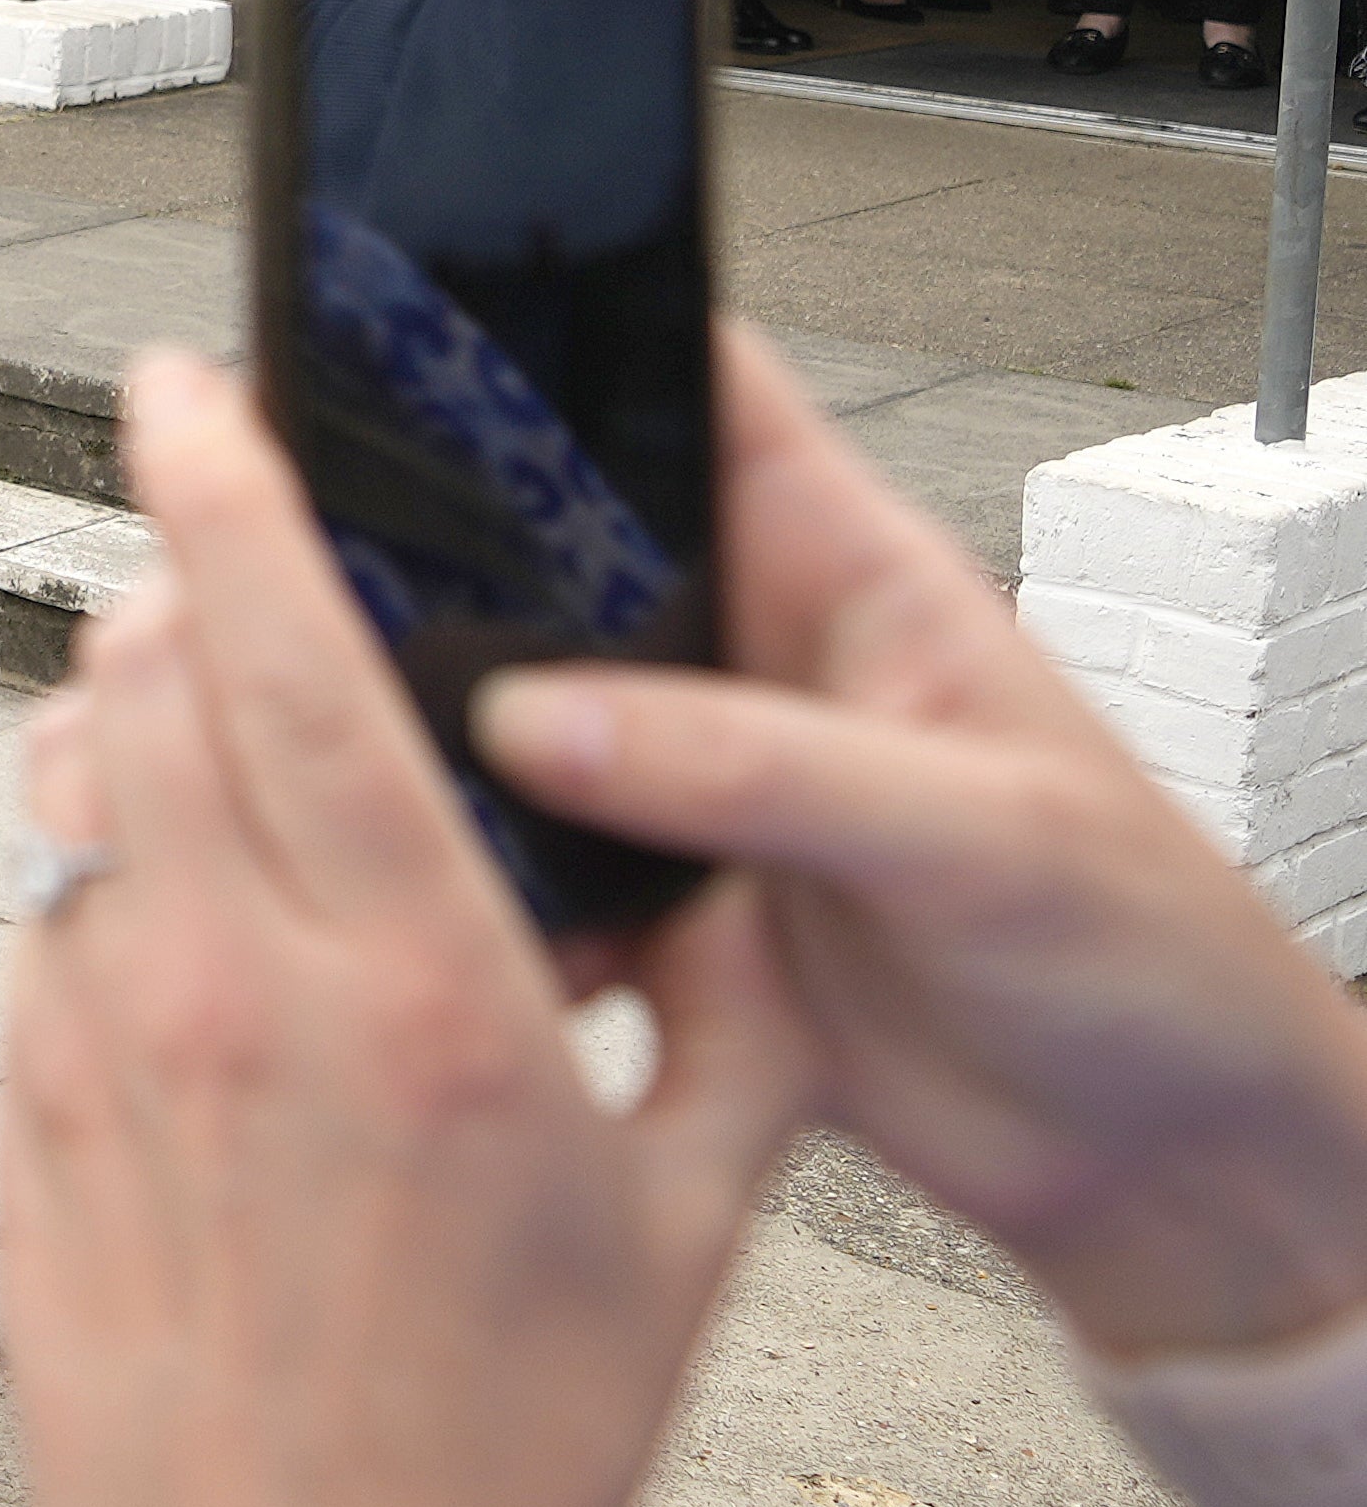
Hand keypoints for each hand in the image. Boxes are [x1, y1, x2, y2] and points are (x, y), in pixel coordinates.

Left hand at [3, 353, 811, 1506]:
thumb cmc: (493, 1454)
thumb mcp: (688, 1222)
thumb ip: (717, 1015)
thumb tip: (697, 869)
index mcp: (409, 990)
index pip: (284, 657)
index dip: (225, 489)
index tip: (190, 389)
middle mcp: (228, 989)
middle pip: (148, 677)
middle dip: (181, 588)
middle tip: (237, 578)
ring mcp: (102, 1044)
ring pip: (83, 787)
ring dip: (144, 741)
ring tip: (237, 793)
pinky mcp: (25, 1106)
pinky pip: (55, 923)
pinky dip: (119, 893)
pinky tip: (208, 982)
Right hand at [478, 325, 1366, 1364]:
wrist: (1172, 1173)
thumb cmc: (1160, 963)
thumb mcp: (976, 834)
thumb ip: (755, 765)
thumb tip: (538, 716)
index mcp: (851, 576)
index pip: (704, 393)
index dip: (579, 339)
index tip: (426, 334)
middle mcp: (758, 665)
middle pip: (563, 556)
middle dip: (452, 562)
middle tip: (334, 588)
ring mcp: (707, 789)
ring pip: (522, 724)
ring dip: (456, 755)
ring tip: (376, 772)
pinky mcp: (677, 913)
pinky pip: (539, 879)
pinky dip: (490, 903)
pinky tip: (457, 925)